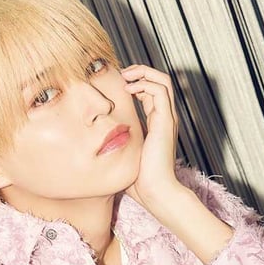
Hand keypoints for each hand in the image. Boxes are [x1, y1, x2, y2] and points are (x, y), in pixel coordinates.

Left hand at [120, 64, 179, 210]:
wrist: (154, 192)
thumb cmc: (139, 181)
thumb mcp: (123, 155)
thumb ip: (116, 145)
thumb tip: (96, 145)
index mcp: (157, 124)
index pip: (151, 93)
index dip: (136, 83)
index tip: (118, 83)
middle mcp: (164, 118)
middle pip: (160, 81)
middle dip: (141, 72)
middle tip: (122, 74)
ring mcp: (167, 119)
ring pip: (163, 81)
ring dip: (143, 73)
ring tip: (125, 77)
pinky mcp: (165, 121)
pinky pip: (160, 91)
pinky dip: (145, 84)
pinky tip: (129, 90)